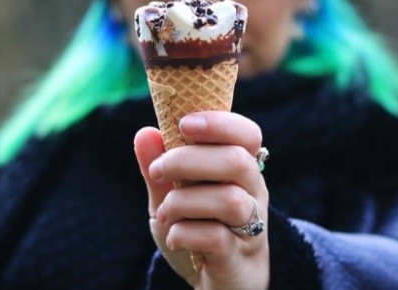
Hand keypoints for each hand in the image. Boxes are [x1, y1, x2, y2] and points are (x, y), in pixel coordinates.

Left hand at [133, 111, 269, 289]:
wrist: (219, 284)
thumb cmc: (198, 229)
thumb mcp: (170, 196)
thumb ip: (159, 166)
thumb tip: (145, 132)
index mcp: (241, 168)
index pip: (247, 134)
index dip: (219, 123)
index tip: (184, 124)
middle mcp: (252, 193)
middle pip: (236, 161)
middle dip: (187, 160)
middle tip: (157, 171)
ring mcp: (250, 226)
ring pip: (230, 200)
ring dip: (184, 201)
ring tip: (164, 212)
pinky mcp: (238, 257)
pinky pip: (216, 238)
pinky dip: (184, 233)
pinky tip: (174, 237)